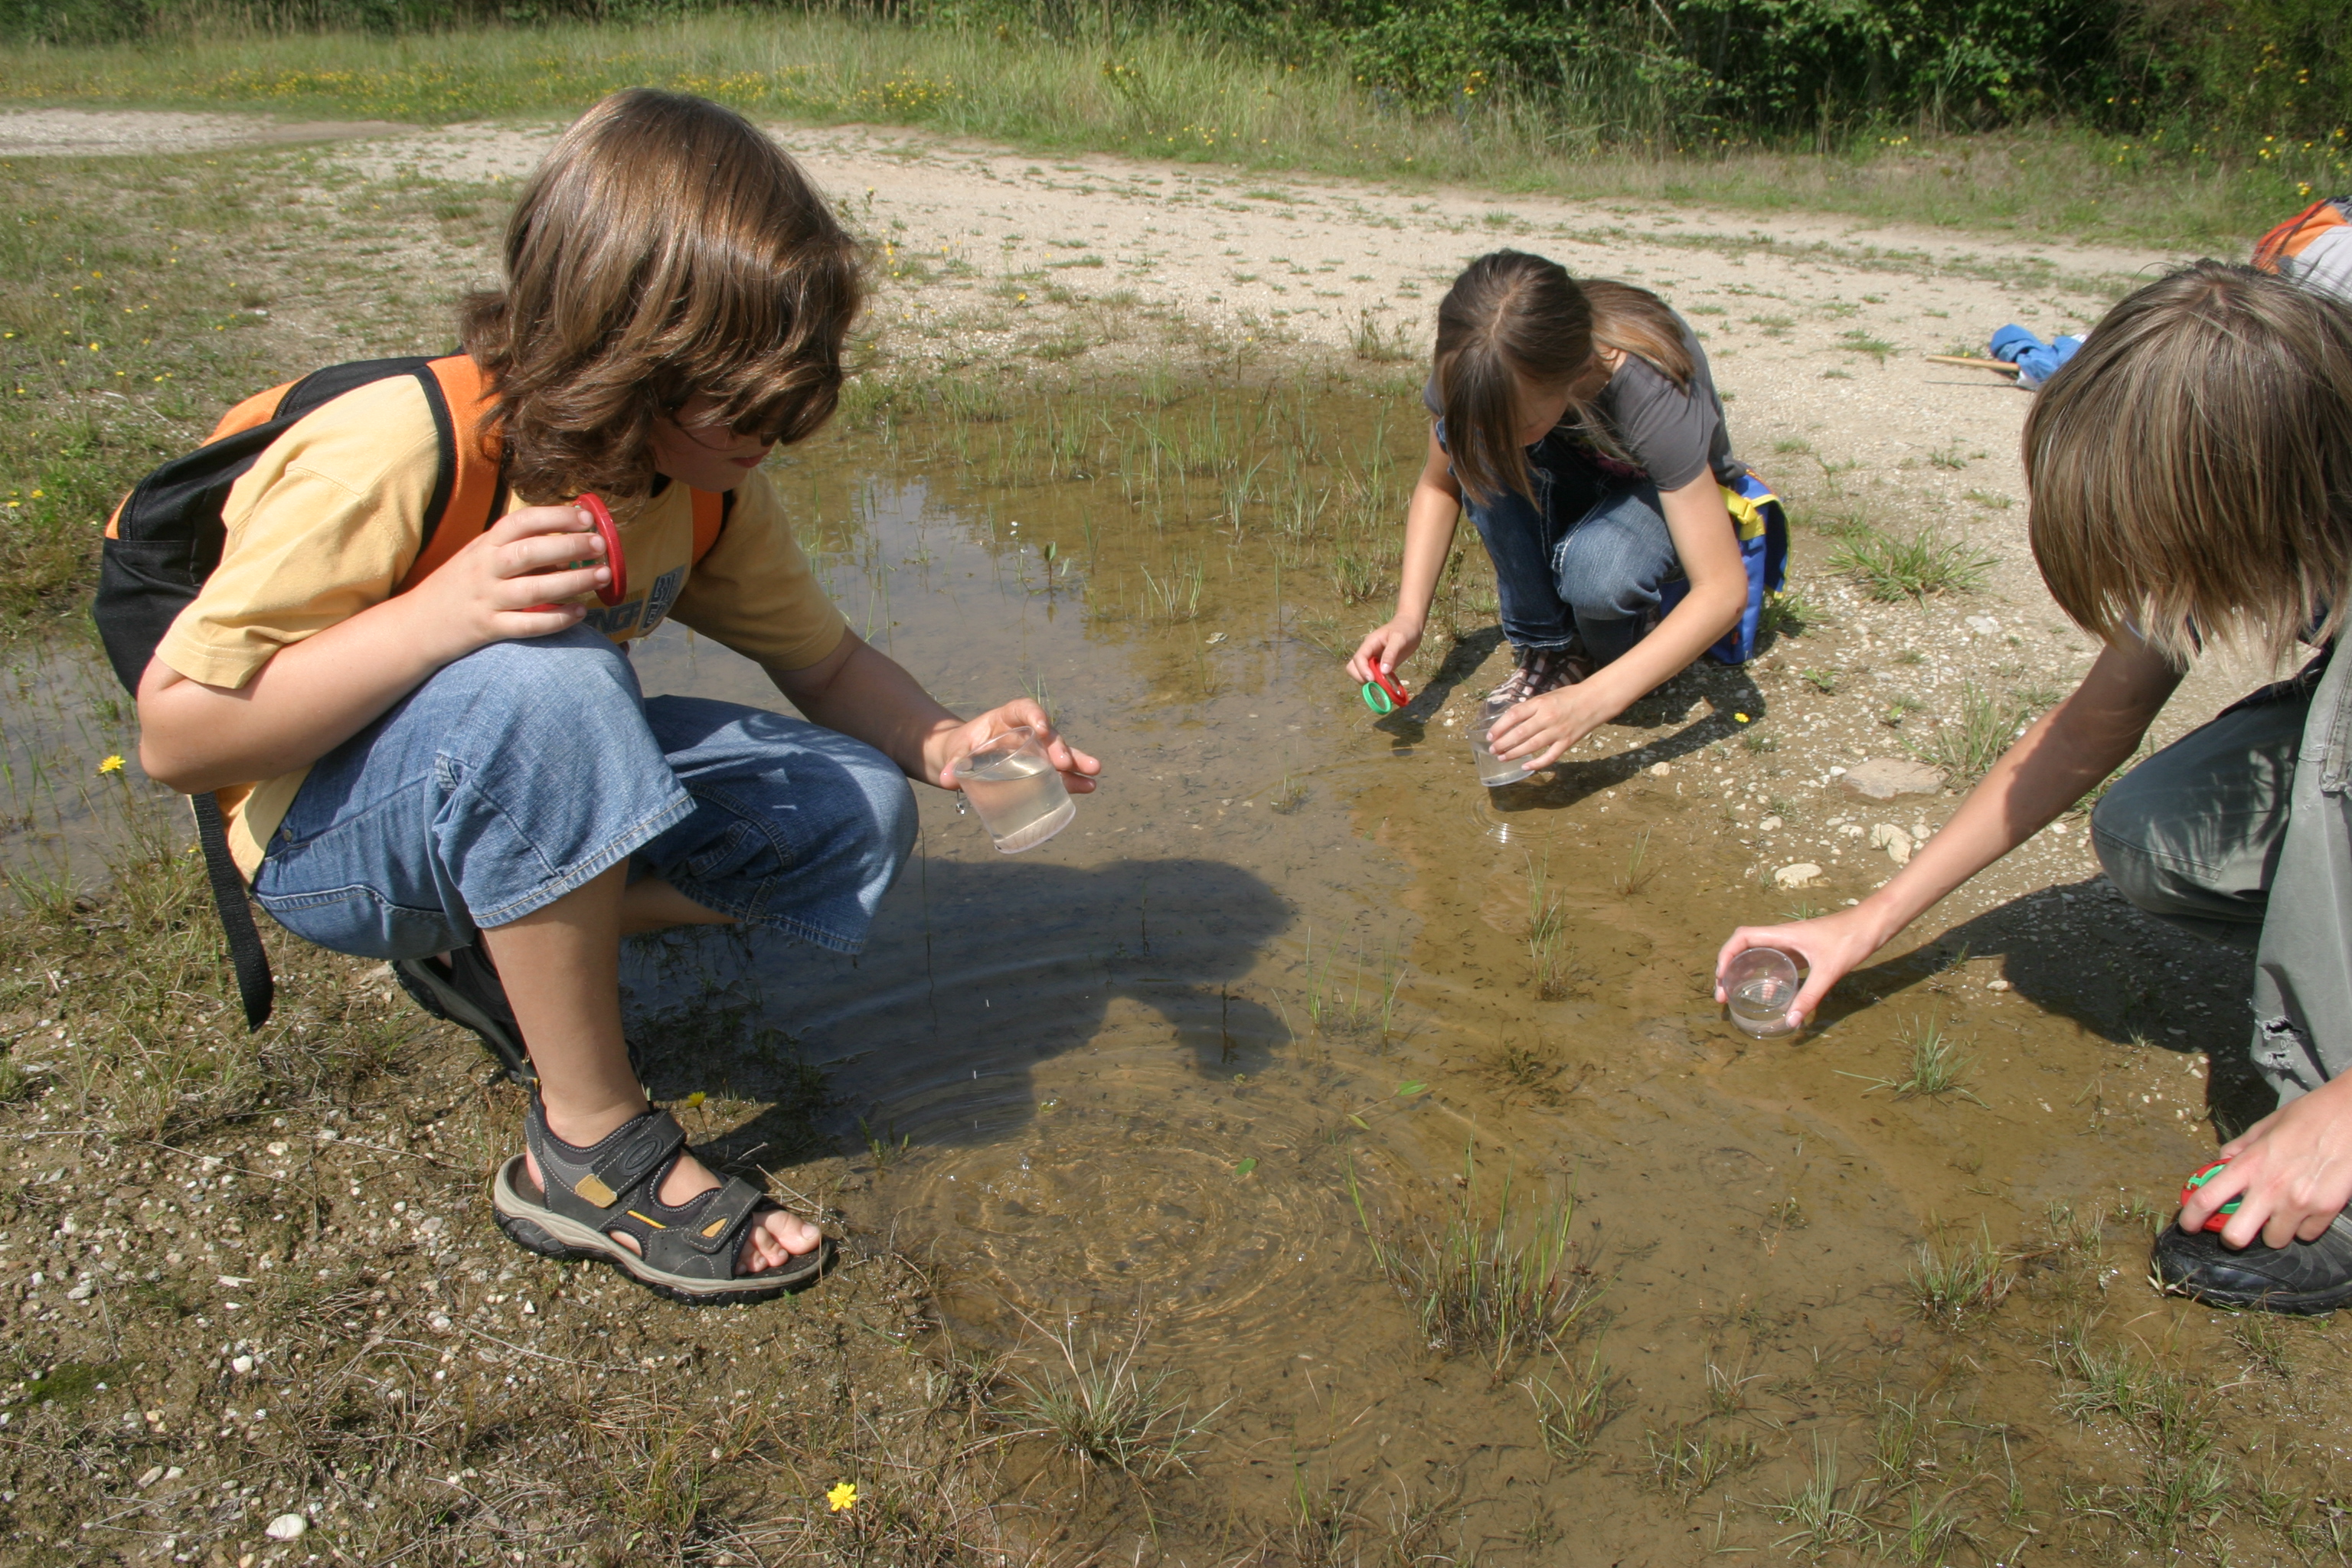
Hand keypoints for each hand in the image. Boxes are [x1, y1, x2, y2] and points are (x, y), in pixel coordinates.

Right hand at [406, 504, 610, 658]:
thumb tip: (568, 543)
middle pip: (529, 552)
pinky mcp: (487, 629)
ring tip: (603, 575)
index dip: (555, 517)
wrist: (415, 624)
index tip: (585, 518)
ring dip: (572, 581)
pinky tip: (580, 612)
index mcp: (484, 545)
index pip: (521, 522)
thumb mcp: (481, 557)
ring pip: (533, 590)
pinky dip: (555, 619)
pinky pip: (526, 625)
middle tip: (600, 545)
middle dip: (569, 546)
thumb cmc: (459, 585)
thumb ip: (518, 548)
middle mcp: (484, 568)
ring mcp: (485, 599)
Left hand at [929, 699, 1101, 792]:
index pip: (1024, 709)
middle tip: (1066, 763)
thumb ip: (953, 762)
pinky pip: (1058, 774)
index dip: (1035, 715)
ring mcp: (1035, 752)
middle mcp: (1025, 732)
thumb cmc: (958, 750)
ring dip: (1077, 763)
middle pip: (1047, 734)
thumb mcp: (954, 752)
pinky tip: (1087, 787)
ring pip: (1060, 754)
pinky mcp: (1038, 770)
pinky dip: (1072, 780)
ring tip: (1093, 772)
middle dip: (1060, 747)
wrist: (960, 762)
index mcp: (1005, 718)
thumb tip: (948, 779)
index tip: (1041, 728)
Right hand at [1347, 617, 1423, 687]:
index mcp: (1370, 643)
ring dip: (1369, 681)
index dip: (1362, 670)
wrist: (1411, 626)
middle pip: (1353, 667)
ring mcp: (1373, 659)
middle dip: (1361, 677)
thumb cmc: (1405, 629)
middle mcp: (1368, 652)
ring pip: (1361, 673)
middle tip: (1377, 682)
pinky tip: (1388, 683)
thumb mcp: (1399, 639)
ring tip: (1383, 683)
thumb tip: (1383, 671)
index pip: (1358, 658)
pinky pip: (1374, 675)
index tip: (1372, 679)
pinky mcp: (1380, 665)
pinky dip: (1378, 682)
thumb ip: (1390, 654)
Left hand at [1485, 683, 1615, 771]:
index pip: (1514, 715)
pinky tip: (1525, 766)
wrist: (1595, 700)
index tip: (1490, 735)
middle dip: (1503, 743)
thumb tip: (1511, 720)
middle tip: (1492, 750)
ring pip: (1531, 746)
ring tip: (1502, 757)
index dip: (1499, 727)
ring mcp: (1557, 731)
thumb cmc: (1569, 696)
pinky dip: (1537, 764)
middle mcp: (1547, 717)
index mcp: (1540, 703)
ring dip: (1514, 753)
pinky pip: (1550, 756)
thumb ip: (1530, 708)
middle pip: (1519, 733)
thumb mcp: (1546, 696)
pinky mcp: (1567, 742)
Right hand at [1713, 907, 1884, 1029]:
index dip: (1726, 955)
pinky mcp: (1802, 951)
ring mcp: (1791, 943)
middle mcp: (1782, 937)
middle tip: (1723, 994)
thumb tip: (1791, 1022)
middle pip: (1744, 947)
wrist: (1872, 924)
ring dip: (1743, 972)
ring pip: (1757, 955)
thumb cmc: (1850, 939)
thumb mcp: (1829, 970)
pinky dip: (1765, 975)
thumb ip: (1810, 997)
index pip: (1742, 937)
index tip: (1721, 977)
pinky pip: (1774, 961)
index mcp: (1782, 934)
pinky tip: (1769, 994)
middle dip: (1728, 969)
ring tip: (1735, 994)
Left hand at [2180, 1074, 2351, 1248]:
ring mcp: (2299, 1202)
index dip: (2191, 1218)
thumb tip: (2223, 1160)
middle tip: (2238, 1229)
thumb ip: (2241, 1147)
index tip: (2188, 1225)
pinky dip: (2304, 1227)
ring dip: (2273, 1230)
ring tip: (2280, 1212)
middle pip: (2237, 1236)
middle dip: (2233, 1237)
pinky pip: (2307, 1235)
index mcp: (2250, 1164)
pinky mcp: (2327, 1210)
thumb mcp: (2266, 1125)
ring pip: (2275, 1240)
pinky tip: (2306, 1208)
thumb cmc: (2310, 1115)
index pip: (2207, 1198)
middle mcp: (2270, 1188)